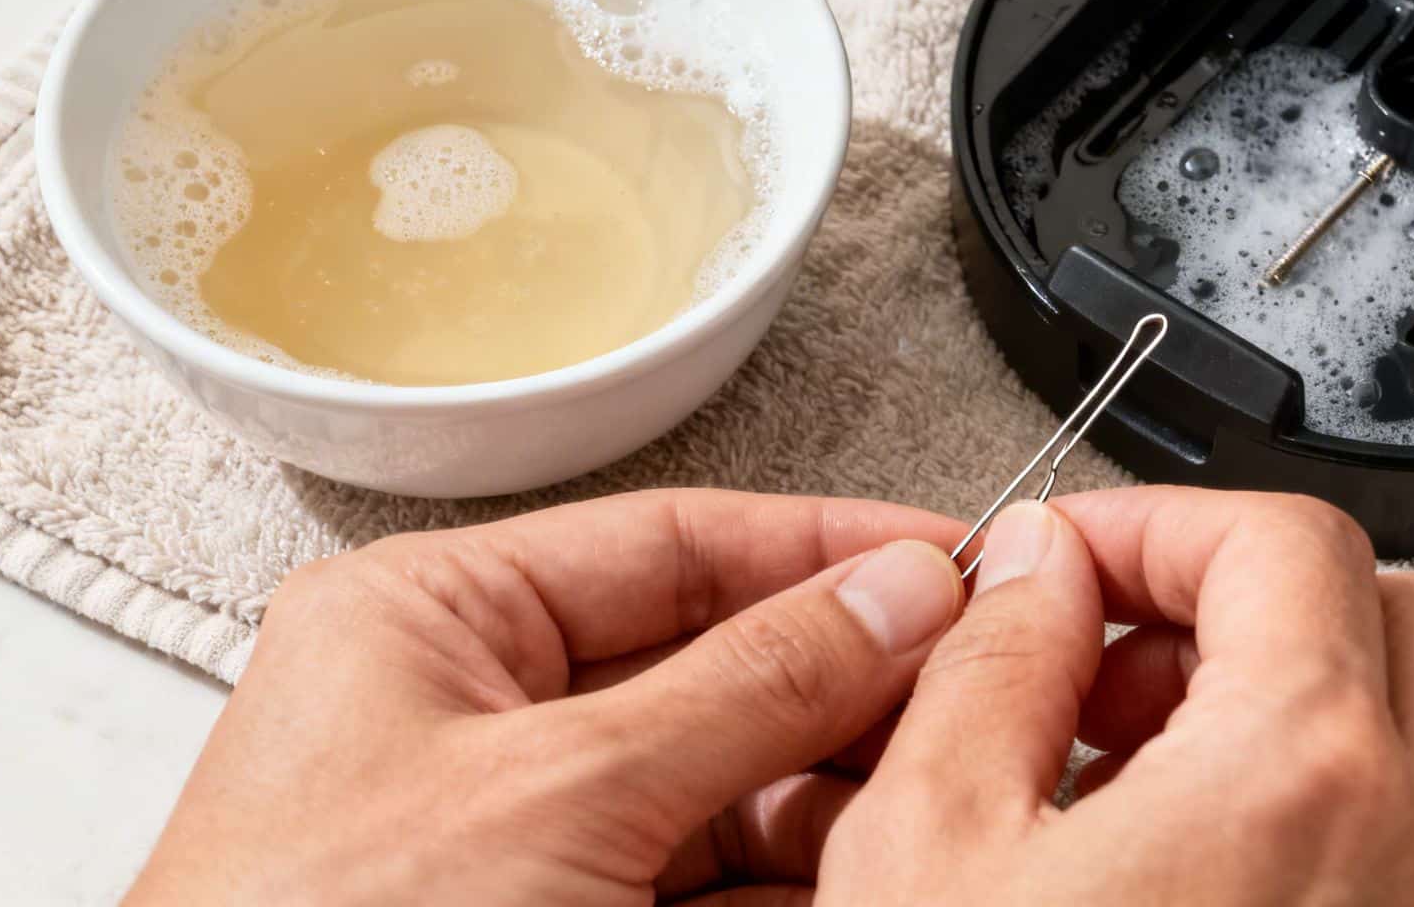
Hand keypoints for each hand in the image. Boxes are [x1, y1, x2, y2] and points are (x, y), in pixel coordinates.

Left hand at [124, 490, 970, 905]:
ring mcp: (519, 833)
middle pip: (712, 660)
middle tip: (979, 678)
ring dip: (835, 793)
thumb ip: (748, 683)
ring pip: (722, 783)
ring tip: (946, 787)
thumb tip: (890, 594)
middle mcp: (474, 715)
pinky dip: (791, 885)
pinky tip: (873, 876)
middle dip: (847, 678)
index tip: (951, 554)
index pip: (670, 540)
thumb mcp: (563, 794)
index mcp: (433, 622)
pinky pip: (702, 885)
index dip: (824, 544)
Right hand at [822, 486, 1413, 905]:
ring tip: (1220, 753)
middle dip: (1253, 599)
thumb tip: (1039, 571)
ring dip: (1362, 688)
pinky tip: (1291, 851)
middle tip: (1126, 665)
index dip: (1157, 524)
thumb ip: (990, 664)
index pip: (1280, 538)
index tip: (1077, 568)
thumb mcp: (932, 850)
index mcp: (1301, 769)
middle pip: (1400, 603)